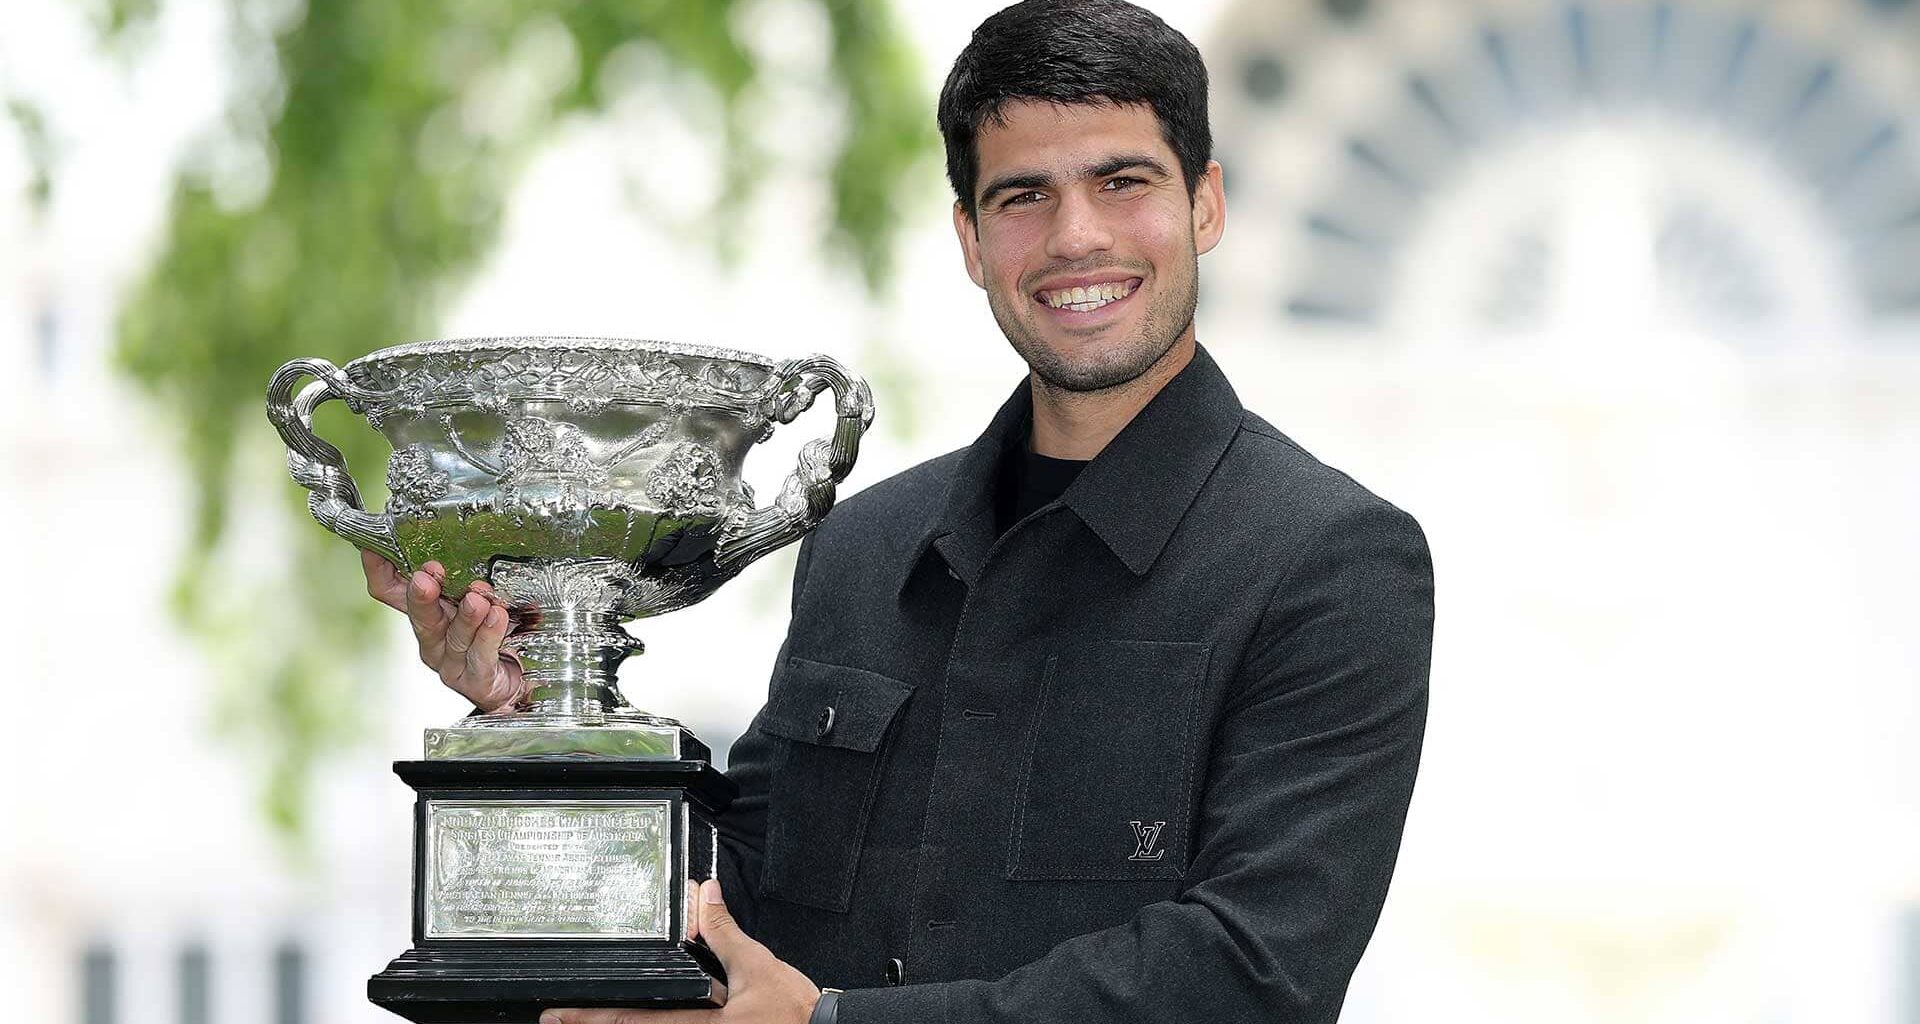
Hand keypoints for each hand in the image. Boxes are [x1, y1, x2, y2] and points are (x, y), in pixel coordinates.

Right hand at [362, 550, 528, 712]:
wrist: (523, 678)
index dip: (380, 571)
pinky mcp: (475, 680)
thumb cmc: (501, 632)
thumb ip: (470, 575)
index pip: (391, 591)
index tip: (375, 548)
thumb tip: (468, 535)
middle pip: (419, 616)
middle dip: (421, 596)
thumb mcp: (483, 595)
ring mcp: (451, 662)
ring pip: (452, 637)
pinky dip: (489, 635)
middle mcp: (433, 637)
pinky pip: (480, 656)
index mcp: (428, 611)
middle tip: (426, 577)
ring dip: (465, 616)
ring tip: (476, 599)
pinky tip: (496, 617)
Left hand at [541, 879, 820, 1023]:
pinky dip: (651, 1021)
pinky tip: (640, 1014)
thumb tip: (704, 894)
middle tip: (557, 1018)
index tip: (557, 1014)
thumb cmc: (793, 1009)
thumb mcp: (756, 965)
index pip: (634, 1021)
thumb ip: (724, 932)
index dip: (592, 1017)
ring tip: (588, 1017)